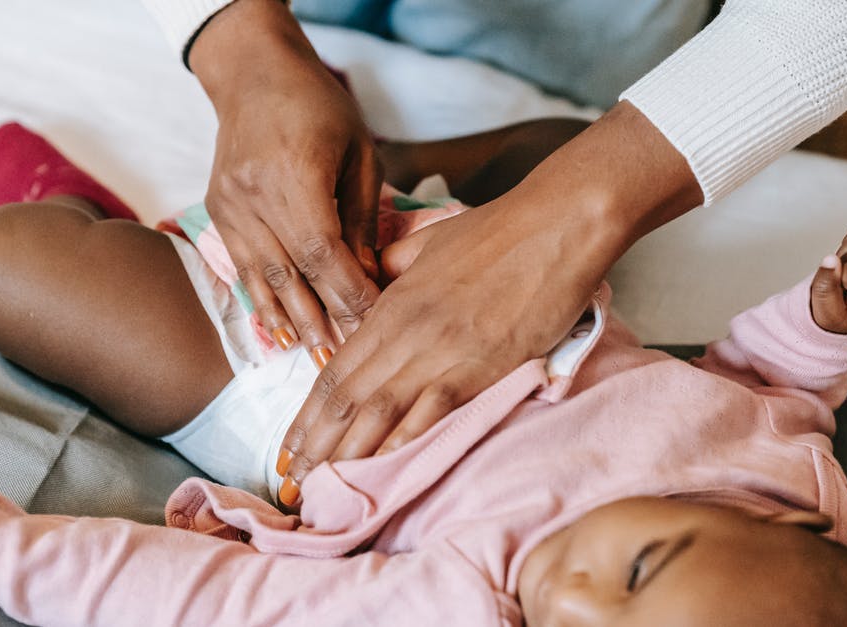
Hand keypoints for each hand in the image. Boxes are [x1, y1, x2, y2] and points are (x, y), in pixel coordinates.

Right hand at [191, 0, 381, 360]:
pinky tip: (281, 335)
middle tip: (351, 362)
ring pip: (264, 279)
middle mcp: (253, 194)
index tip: (376, 324)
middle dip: (325, 321)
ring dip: (293, 324)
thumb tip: (368, 280)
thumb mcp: (359, 154)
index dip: (349, 294)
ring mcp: (229, 206)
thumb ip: (362, 220)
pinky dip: (265, 303)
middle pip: (293, 275)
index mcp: (294, 174)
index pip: (324, 253)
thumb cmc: (319, 108)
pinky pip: (243, 268)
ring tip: (318, 362)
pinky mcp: (217, 212)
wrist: (252, 74)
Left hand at [274, 104, 703, 506]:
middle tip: (292, 482)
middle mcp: (405, 332)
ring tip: (320, 488)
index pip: (335, 370)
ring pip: (377, 411)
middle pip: (346, 398)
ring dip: (345, 454)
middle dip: (314, 445)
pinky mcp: (479, 366)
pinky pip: (430, 411)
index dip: (307, 414)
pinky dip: (401, 443)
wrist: (557, 225)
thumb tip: (371, 280)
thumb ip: (392, 267)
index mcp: (391, 305)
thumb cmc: (498, 231)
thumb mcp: (428, 243)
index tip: (289, 446)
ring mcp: (440, 351)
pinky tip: (381, 470)